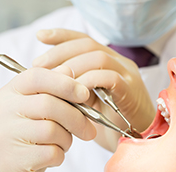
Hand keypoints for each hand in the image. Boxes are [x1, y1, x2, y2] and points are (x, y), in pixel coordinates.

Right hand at [0, 66, 95, 171]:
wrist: (7, 169)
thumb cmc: (29, 135)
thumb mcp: (37, 108)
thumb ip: (52, 88)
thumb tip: (69, 69)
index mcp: (9, 92)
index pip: (37, 76)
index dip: (65, 83)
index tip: (84, 94)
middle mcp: (1, 110)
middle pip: (48, 104)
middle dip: (76, 117)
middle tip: (89, 129)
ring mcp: (3, 135)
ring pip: (51, 130)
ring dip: (66, 139)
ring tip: (62, 143)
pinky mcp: (11, 159)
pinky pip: (50, 152)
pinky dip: (59, 155)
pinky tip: (52, 155)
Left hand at [32, 29, 155, 150]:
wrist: (136, 139)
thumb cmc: (109, 119)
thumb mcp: (86, 99)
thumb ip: (72, 86)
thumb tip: (45, 77)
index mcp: (109, 61)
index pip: (84, 40)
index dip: (62, 36)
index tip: (40, 36)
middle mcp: (120, 62)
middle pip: (88, 45)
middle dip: (61, 52)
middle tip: (39, 66)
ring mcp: (128, 74)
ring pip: (99, 57)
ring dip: (73, 67)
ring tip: (55, 79)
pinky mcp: (131, 90)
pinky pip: (110, 78)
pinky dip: (89, 81)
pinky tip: (75, 92)